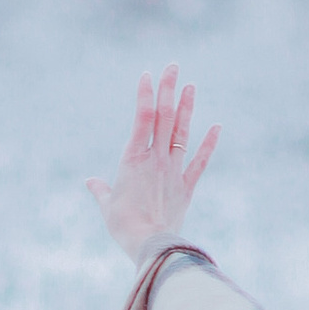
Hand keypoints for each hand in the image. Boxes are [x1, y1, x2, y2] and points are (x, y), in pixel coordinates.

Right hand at [87, 69, 220, 262]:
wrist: (151, 243)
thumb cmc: (124, 225)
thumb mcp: (107, 205)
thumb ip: (101, 190)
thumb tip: (91, 182)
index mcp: (133, 158)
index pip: (142, 117)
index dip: (146, 93)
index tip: (147, 75)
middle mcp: (156, 158)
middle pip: (164, 116)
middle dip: (168, 89)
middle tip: (173, 66)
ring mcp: (173, 170)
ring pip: (181, 132)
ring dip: (186, 107)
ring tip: (191, 85)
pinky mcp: (186, 186)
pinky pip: (199, 161)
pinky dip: (209, 144)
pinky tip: (217, 126)